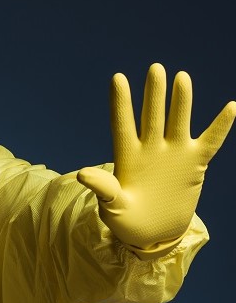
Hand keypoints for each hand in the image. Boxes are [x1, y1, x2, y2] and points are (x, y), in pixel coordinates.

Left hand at [77, 63, 235, 257]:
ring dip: (181, 101)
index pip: (123, 124)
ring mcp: (173, 154)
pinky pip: (211, 141)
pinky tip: (231, 106)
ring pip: (178, 121)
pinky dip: (220, 126)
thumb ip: (103, 188)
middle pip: (152, 116)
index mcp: (127, 156)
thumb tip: (82, 174)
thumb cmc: (126, 221)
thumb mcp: (111, 207)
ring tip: (181, 77)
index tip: (117, 78)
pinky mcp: (194, 164)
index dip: (121, 102)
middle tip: (155, 69)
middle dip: (154, 94)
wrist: (152, 234)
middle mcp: (150, 149)